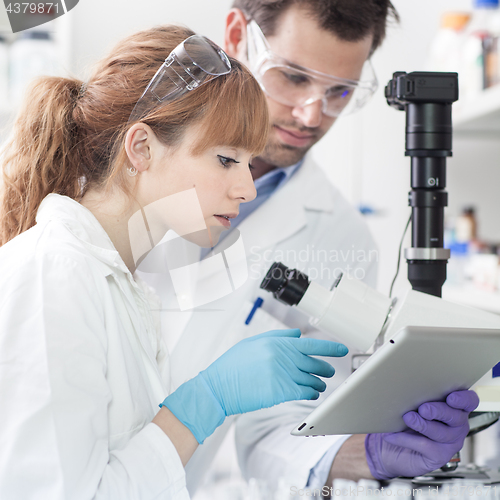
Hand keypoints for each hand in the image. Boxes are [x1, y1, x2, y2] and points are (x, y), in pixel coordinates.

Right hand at [162, 329, 347, 442]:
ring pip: (311, 379)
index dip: (330, 347)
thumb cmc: (233, 365)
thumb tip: (298, 334)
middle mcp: (283, 357)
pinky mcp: (280, 392)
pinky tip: (311, 394)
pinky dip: (311, 393)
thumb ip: (278, 336)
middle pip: (314, 363)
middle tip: (329, 371)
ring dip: (318, 383)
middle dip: (325, 367)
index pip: (311, 344)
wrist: (218, 386)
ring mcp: (282, 375)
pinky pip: (304, 392)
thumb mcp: (253, 342)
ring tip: (319, 385)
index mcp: (277, 343)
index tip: (342, 349)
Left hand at [365, 390, 478, 479]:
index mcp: (454, 407)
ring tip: (407, 418)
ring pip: (441, 433)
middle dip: (439, 411)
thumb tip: (405, 387)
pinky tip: (392, 435)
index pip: (469, 401)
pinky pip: (425, 446)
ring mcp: (450, 442)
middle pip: (456, 417)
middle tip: (423, 409)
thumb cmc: (403, 419)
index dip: (464, 399)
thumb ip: (416, 396)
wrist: (390, 447)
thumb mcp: (410, 404)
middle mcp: (456, 425)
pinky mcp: (439, 456)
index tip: (451, 398)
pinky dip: (406, 438)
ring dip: (423, 424)